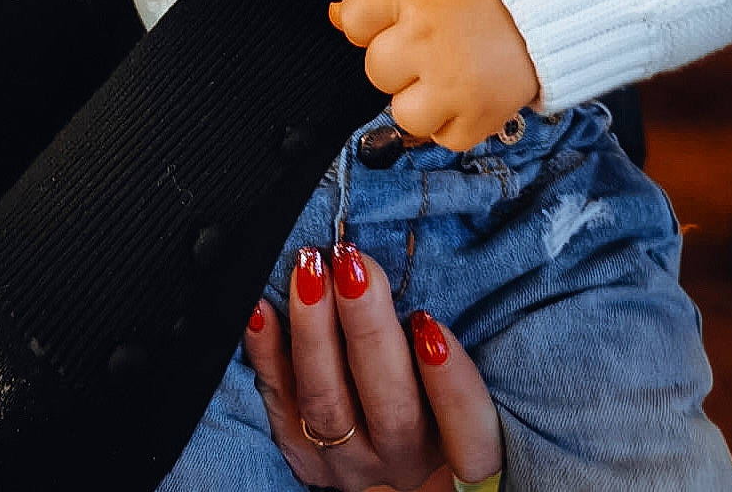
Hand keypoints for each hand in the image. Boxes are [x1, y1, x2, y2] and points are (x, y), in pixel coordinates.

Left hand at [245, 244, 501, 491]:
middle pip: (392, 408)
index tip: (428, 322)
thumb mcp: (456, 398)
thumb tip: (448, 280)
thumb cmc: (432, 409)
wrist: (379, 466)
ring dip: (315, 332)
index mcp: (454, 449)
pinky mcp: (302, 456)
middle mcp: (402, 463)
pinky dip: (266, 355)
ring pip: (329, 405)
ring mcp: (349, 465)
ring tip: (311, 270)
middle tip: (354, 265)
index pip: (469, 435)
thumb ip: (456, 355)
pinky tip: (262, 309)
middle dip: (369, 330)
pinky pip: (280, 407)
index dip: (453, 386)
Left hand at [333, 0, 538, 149]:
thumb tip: (334, 16)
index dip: (369, 21)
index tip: (393, 18)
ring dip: (421, 99)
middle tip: (432, 44)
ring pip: (403, 113)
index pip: (353, 19)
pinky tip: (469, 93)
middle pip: (376, 69)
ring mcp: (454, 82)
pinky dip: (454, 122)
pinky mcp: (481, 115)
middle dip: (398, 60)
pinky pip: (444, 138)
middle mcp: (426, 40)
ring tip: (448, 75)